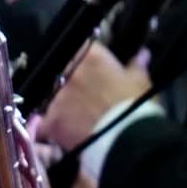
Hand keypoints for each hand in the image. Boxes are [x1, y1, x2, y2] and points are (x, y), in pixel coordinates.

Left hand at [37, 40, 150, 154]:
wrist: (128, 140)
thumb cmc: (137, 107)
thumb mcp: (141, 83)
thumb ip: (136, 66)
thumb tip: (141, 55)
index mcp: (91, 56)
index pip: (80, 47)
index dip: (85, 58)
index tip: (91, 67)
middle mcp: (69, 72)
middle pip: (62, 72)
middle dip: (70, 81)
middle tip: (84, 94)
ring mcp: (57, 97)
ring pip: (51, 97)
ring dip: (61, 103)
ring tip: (75, 116)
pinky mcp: (51, 121)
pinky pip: (45, 122)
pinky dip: (51, 127)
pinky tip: (63, 133)